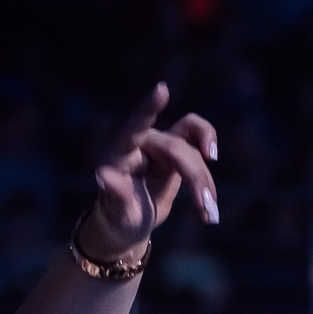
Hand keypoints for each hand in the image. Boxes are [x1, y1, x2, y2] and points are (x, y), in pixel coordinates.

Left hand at [84, 84, 219, 258]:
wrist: (129, 223)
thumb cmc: (117, 217)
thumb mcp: (116, 211)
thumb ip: (113, 193)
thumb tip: (102, 174)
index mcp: (121, 152)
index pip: (135, 126)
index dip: (149, 108)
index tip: (162, 89)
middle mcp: (143, 143)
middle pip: (178, 147)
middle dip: (195, 177)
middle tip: (206, 209)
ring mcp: (163, 146)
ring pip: (195, 149)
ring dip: (205, 181)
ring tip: (209, 215)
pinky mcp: (180, 154)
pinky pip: (201, 148)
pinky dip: (208, 175)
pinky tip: (210, 202)